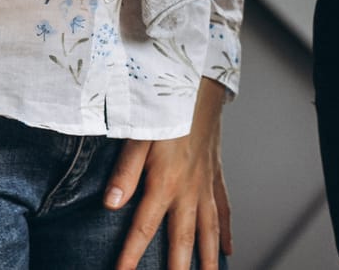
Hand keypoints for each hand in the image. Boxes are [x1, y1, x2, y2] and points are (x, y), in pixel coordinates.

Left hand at [106, 77, 230, 268]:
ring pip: (208, 232)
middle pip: (182, 241)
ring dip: (207, 260)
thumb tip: (110, 206)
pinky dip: (226, 232)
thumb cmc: (164, 107)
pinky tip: (228, 249)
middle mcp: (188, 191)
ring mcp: (205, 186)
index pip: (143, 230)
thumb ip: (124, 173)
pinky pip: (223, 211)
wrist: (199, 85)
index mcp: (164, 184)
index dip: (131, 257)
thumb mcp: (137, 136)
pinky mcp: (215, 176)